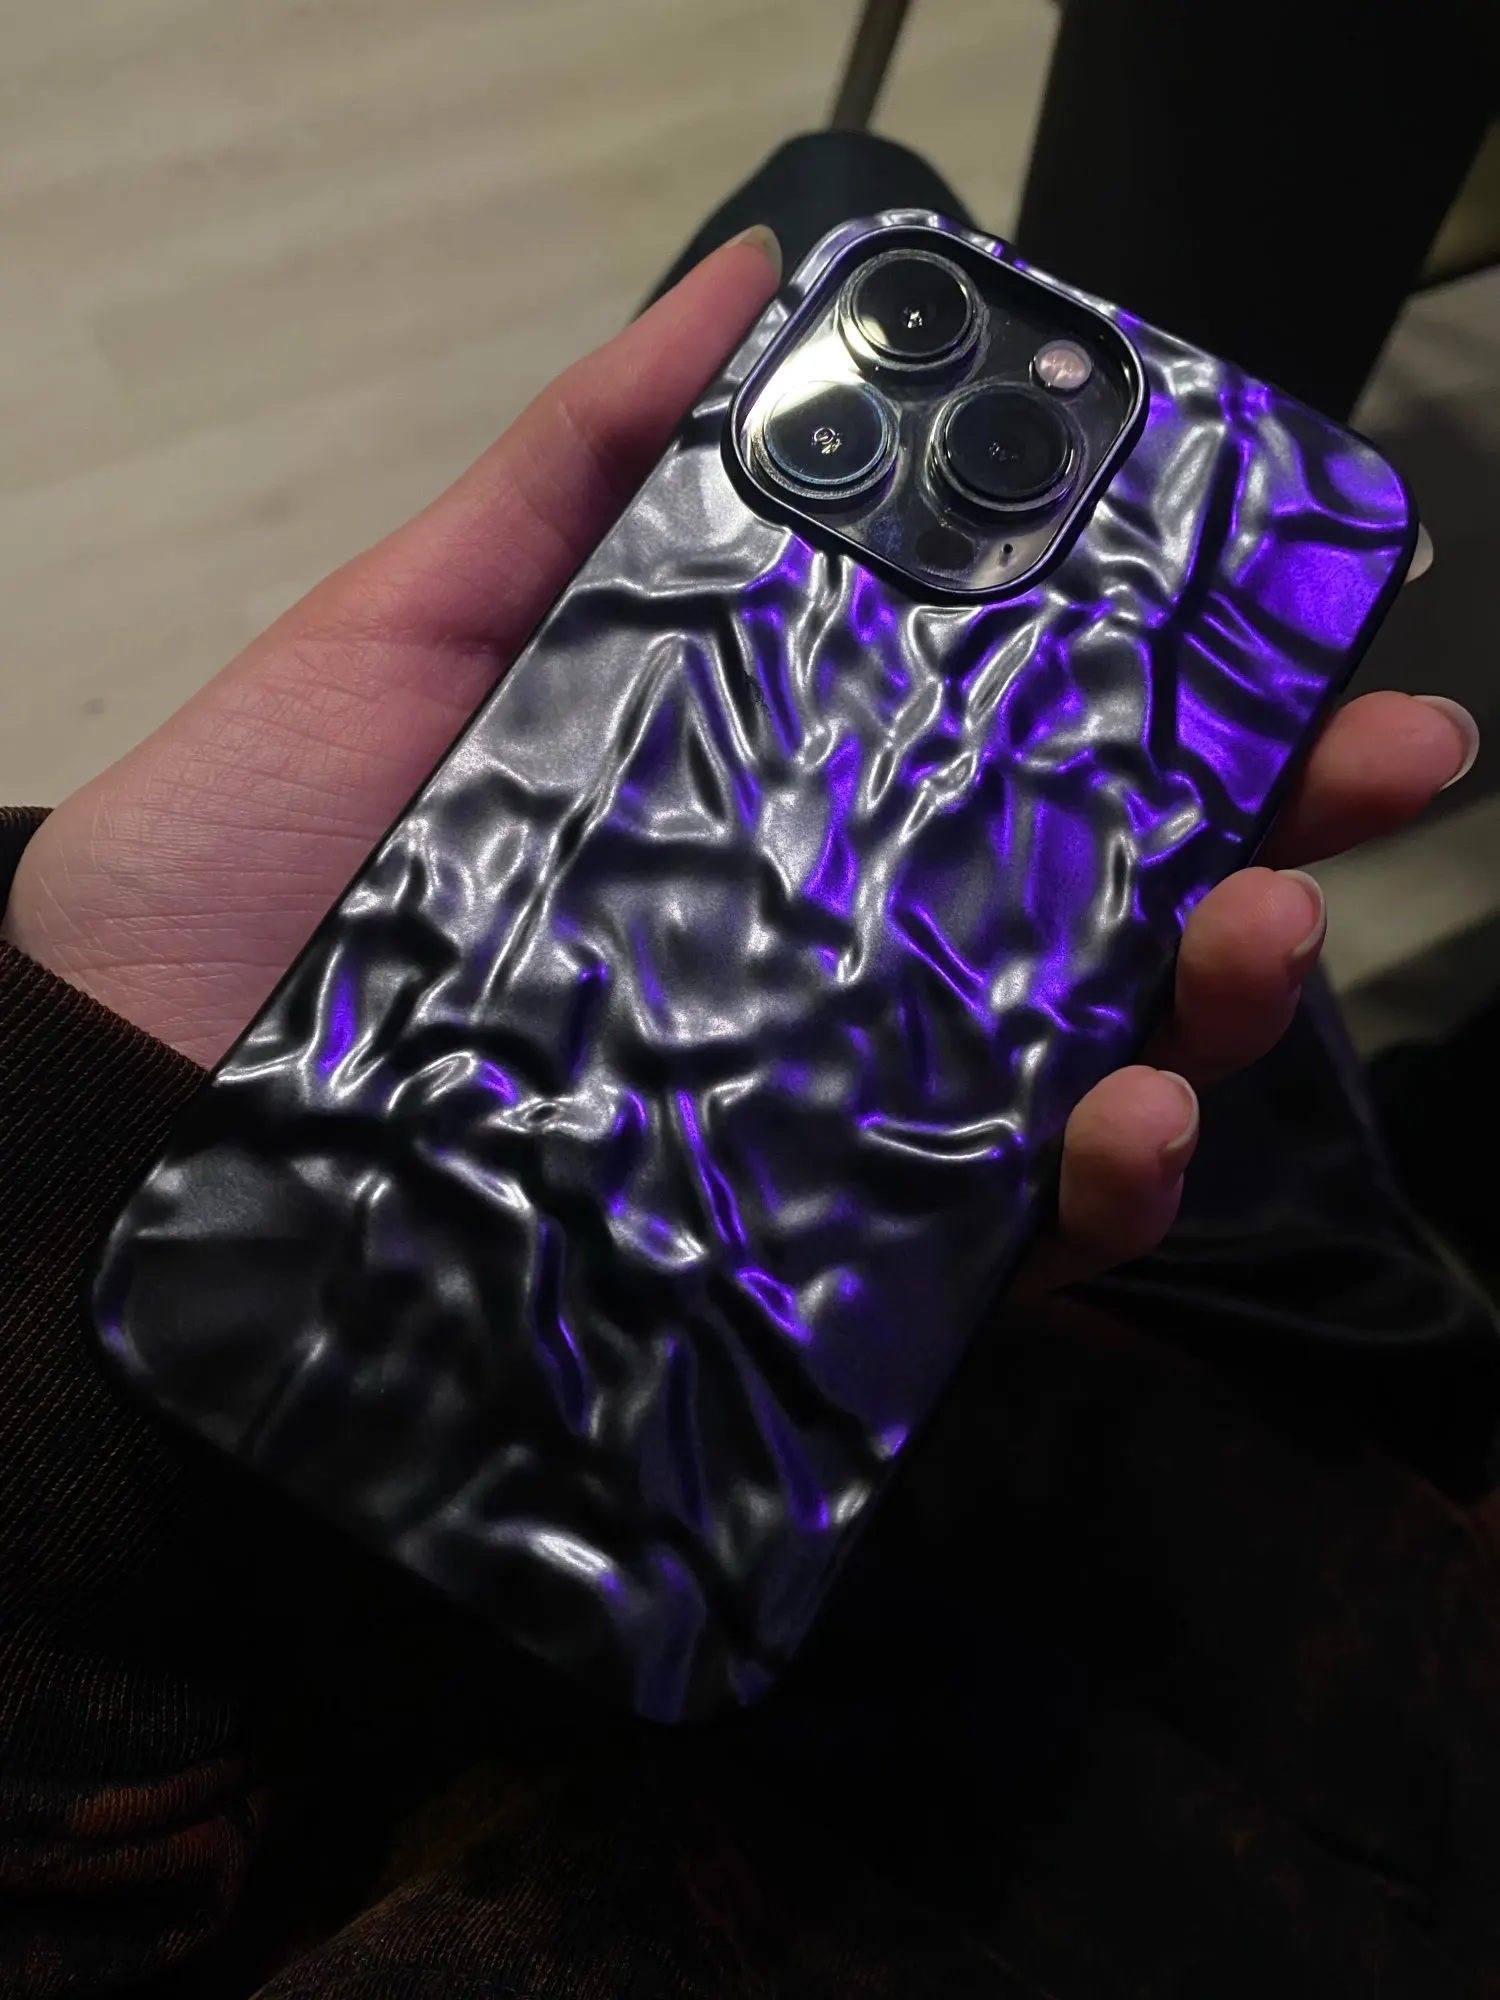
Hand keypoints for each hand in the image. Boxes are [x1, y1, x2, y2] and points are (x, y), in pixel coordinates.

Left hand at [3, 227, 1477, 1290]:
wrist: (106, 1105)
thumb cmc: (247, 862)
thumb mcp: (413, 630)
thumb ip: (589, 474)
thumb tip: (770, 273)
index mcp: (770, 809)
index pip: (1016, 747)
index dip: (1172, 685)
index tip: (1293, 617)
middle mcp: (820, 970)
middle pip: (1088, 913)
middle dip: (1258, 838)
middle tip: (1368, 770)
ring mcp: (808, 1131)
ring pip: (1072, 1084)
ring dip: (1205, 1017)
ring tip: (1248, 944)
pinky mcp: (773, 1280)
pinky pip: (971, 1255)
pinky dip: (1075, 1200)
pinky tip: (1117, 1132)